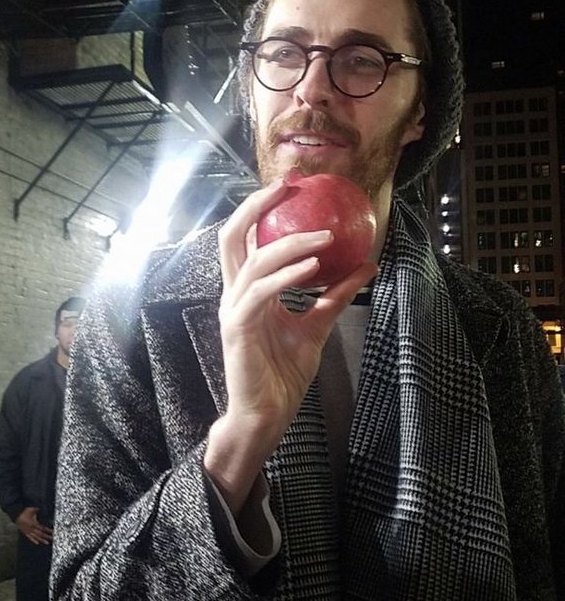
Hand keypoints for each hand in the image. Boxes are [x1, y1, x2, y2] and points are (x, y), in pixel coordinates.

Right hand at [15, 506, 52, 544]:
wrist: (16, 514)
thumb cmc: (25, 511)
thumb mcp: (33, 510)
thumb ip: (39, 511)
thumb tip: (46, 510)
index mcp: (33, 523)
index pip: (43, 528)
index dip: (49, 530)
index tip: (54, 532)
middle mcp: (31, 529)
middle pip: (41, 534)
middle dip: (47, 536)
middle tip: (53, 539)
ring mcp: (28, 531)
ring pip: (36, 537)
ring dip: (42, 540)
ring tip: (47, 543)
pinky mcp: (25, 532)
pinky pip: (29, 537)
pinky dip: (33, 540)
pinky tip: (37, 543)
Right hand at [204, 181, 377, 512]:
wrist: (267, 414)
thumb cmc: (284, 374)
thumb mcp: (317, 326)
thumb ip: (336, 295)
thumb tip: (367, 264)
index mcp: (249, 290)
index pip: (247, 239)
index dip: (262, 209)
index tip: (291, 186)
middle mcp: (236, 294)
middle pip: (232, 237)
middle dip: (256, 207)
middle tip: (288, 187)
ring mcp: (234, 310)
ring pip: (252, 262)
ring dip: (289, 244)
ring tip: (323, 236)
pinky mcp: (237, 329)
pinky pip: (259, 293)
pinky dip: (285, 275)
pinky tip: (312, 266)